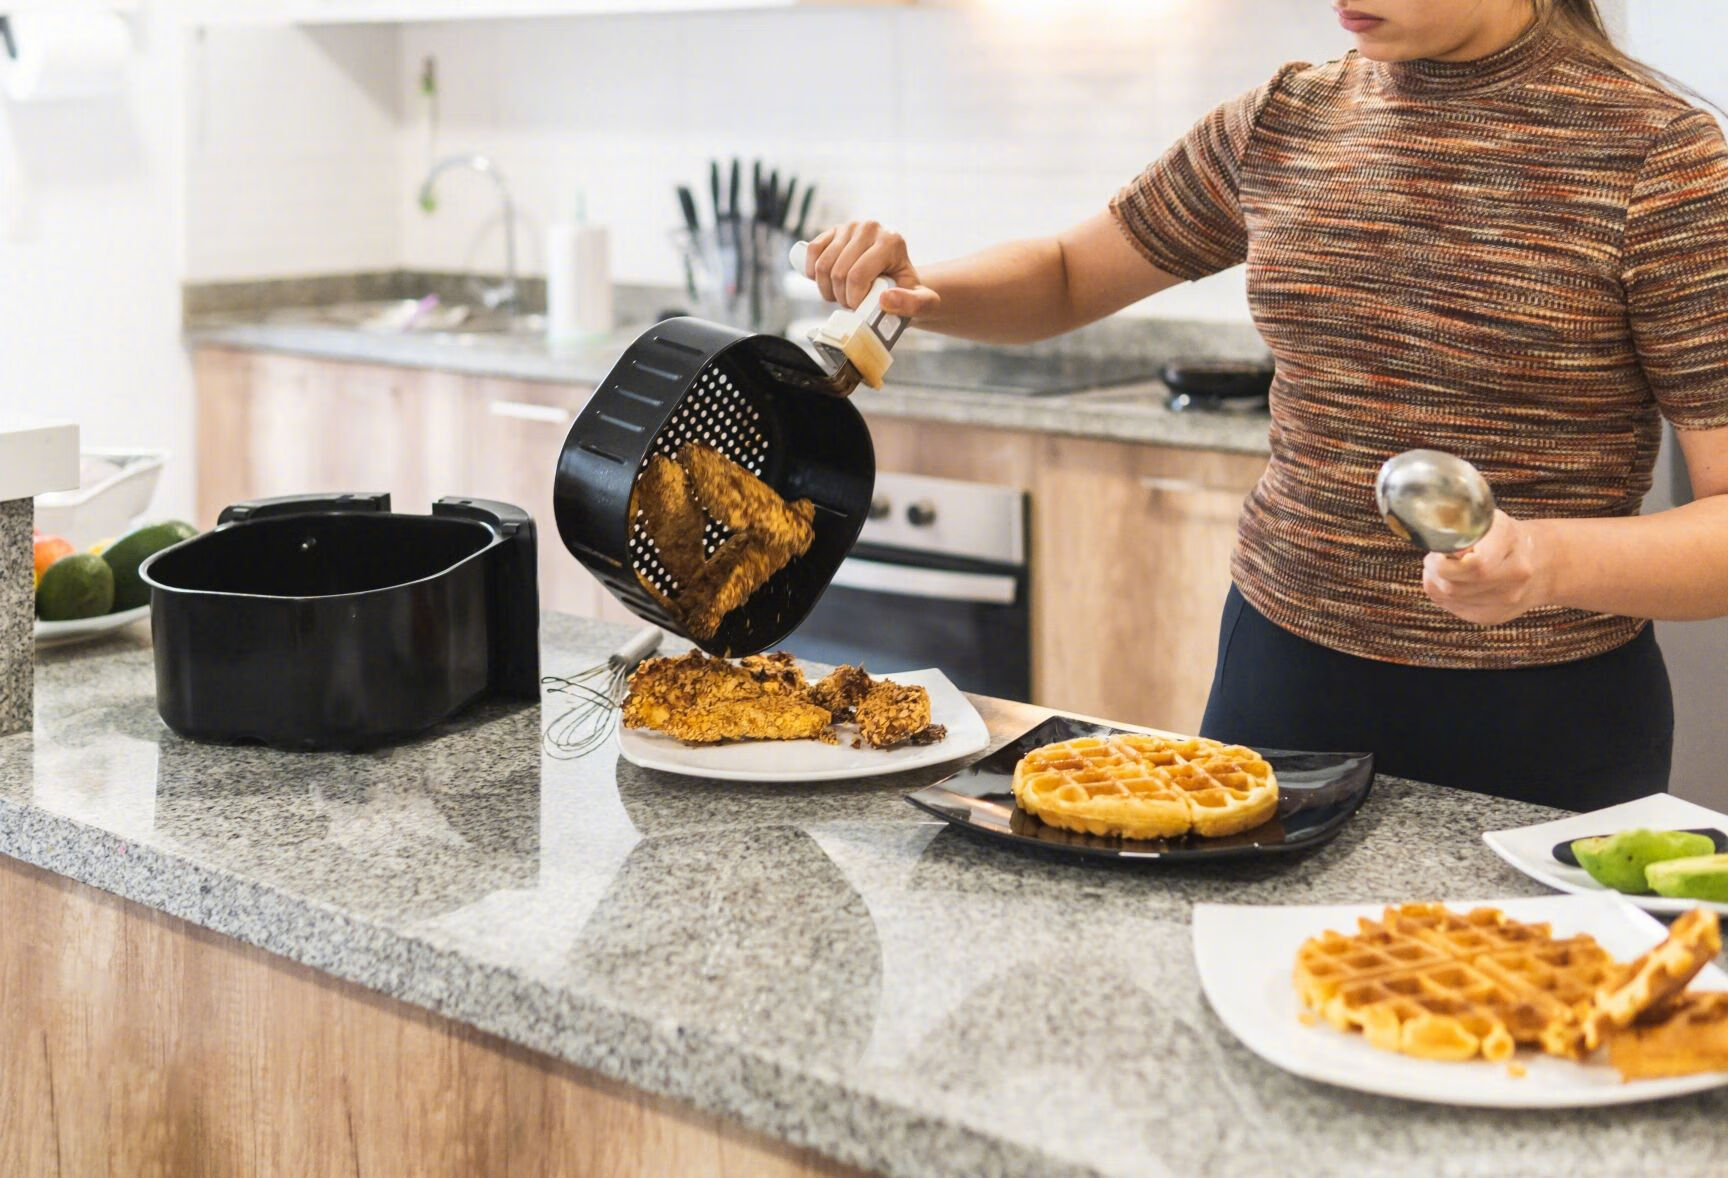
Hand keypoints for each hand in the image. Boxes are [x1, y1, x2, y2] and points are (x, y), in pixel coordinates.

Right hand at [802, 220, 940, 316]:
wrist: (897, 278)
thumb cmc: (907, 291)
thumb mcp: (922, 302)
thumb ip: (913, 304)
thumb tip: (885, 299)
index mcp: (892, 241)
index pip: (858, 276)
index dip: (853, 300)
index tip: (861, 308)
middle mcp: (870, 228)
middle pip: (839, 272)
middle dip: (841, 297)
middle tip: (852, 304)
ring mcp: (850, 226)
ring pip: (823, 265)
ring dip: (827, 288)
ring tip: (841, 296)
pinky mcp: (834, 230)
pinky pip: (813, 250)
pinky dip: (813, 271)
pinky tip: (822, 282)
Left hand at [1422, 510, 1552, 625]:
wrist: (1543, 565)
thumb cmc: (1510, 538)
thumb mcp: (1495, 522)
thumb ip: (1468, 527)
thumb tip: (1440, 539)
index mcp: (1516, 554)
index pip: (1474, 566)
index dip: (1447, 557)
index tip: (1442, 548)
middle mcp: (1512, 583)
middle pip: (1453, 585)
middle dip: (1435, 568)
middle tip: (1437, 556)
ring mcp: (1503, 604)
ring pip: (1446, 596)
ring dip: (1436, 579)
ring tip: (1446, 565)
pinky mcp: (1490, 617)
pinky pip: (1450, 606)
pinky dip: (1442, 592)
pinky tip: (1455, 580)